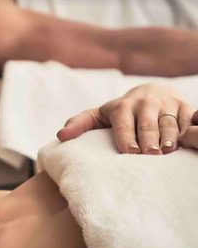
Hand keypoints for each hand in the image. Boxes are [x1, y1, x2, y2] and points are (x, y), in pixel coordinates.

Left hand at [56, 83, 194, 153]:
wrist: (152, 93)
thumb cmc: (120, 113)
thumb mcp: (99, 116)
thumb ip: (80, 124)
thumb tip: (61, 136)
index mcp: (123, 106)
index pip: (124, 122)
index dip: (126, 136)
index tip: (129, 151)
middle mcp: (146, 103)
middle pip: (148, 123)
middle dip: (149, 138)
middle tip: (150, 154)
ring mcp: (168, 104)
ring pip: (170, 122)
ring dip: (169, 136)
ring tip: (167, 151)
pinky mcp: (186, 108)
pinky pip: (189, 119)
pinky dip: (188, 130)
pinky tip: (185, 142)